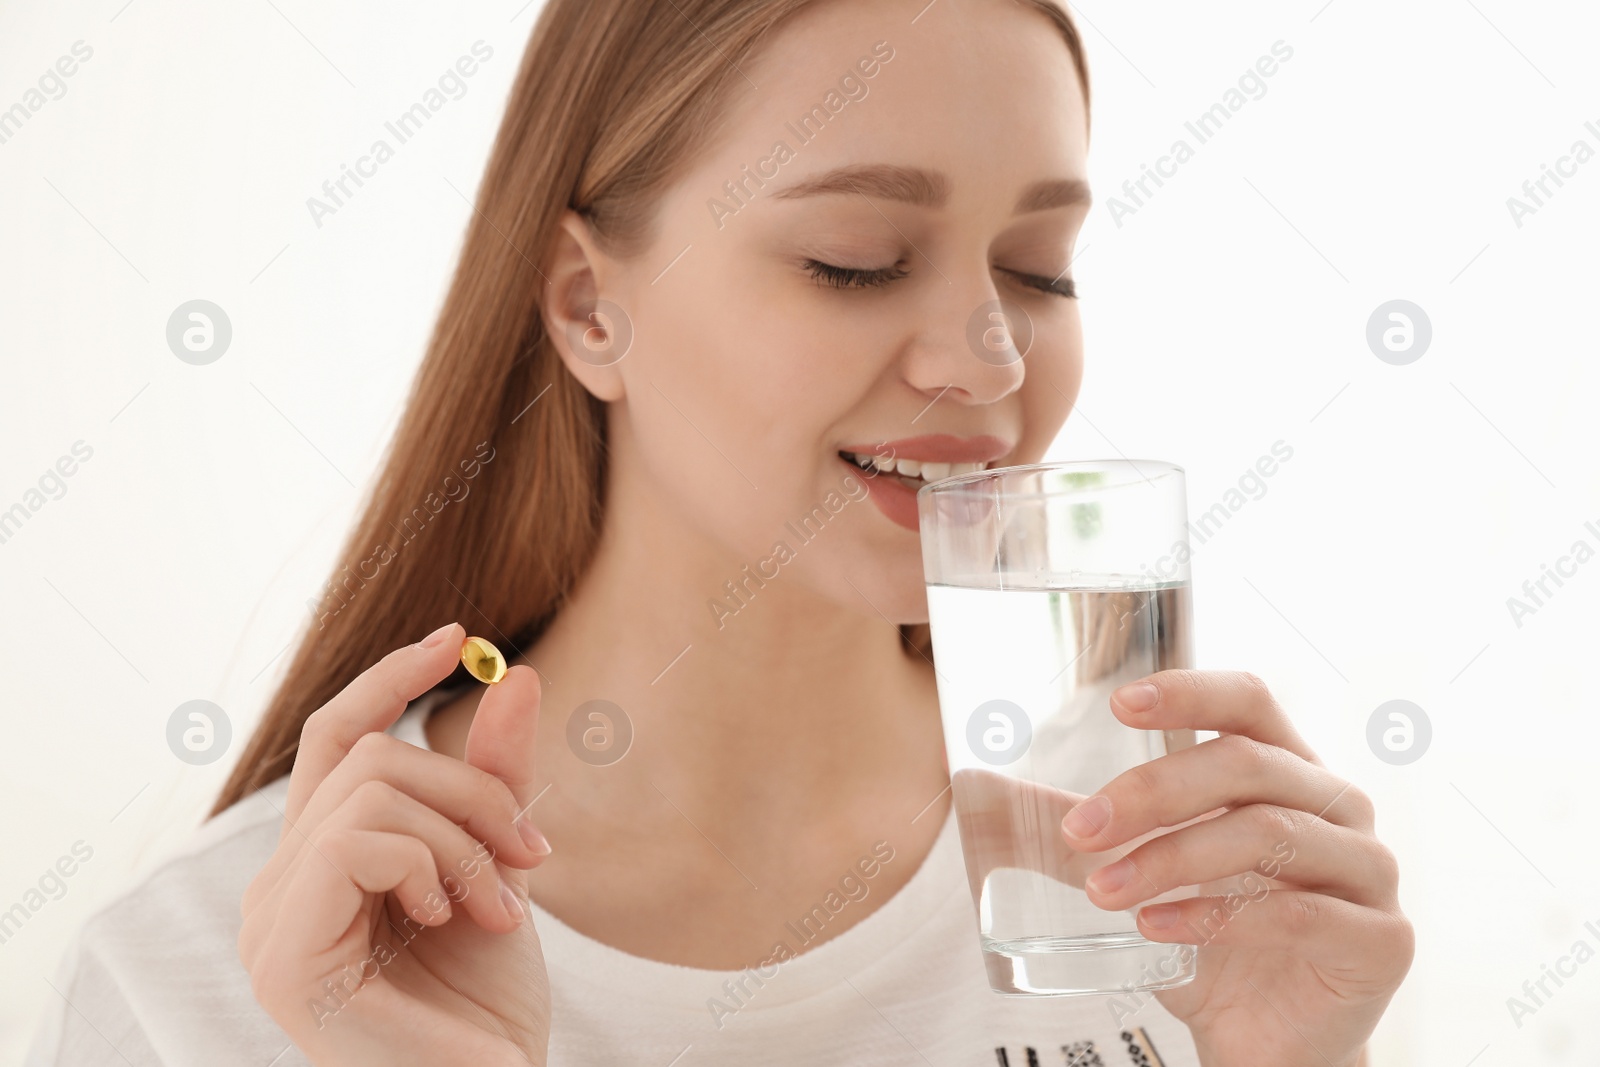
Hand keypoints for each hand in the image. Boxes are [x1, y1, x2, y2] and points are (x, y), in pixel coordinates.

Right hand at [239, 622, 552, 1065]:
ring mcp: (269, 920)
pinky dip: (428, 865)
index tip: (459, 636)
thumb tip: (518, 674)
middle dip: (470, 785)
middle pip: (369, 755)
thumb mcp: (500, 868)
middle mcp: (278, 886)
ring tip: (500, 907)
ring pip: (370, 790)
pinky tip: (450, 922)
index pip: (337, 740)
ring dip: (462, 836)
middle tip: (533, 850)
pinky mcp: (281, 951)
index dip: (389, 678)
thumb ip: (495, 780)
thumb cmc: (487, 1004)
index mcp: (319, 866)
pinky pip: (353, 840)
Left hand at [1061, 670, 1412, 1066]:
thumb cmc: (1213, 944)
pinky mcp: (1380, 939)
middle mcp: (1338, 808)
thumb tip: (978, 788)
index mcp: (1288, 772)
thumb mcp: (1139, 874)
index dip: (1190, 691)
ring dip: (1172, 857)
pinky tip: (1159, 928)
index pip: (1251, 700)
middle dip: (1152, 793)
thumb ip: (1078, 830)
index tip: (1118, 704)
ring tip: (1103, 892)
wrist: (1274, 1047)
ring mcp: (1368, 871)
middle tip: (1080, 832)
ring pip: (1268, 833)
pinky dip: (1217, 914)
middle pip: (1247, 764)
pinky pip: (1297, 911)